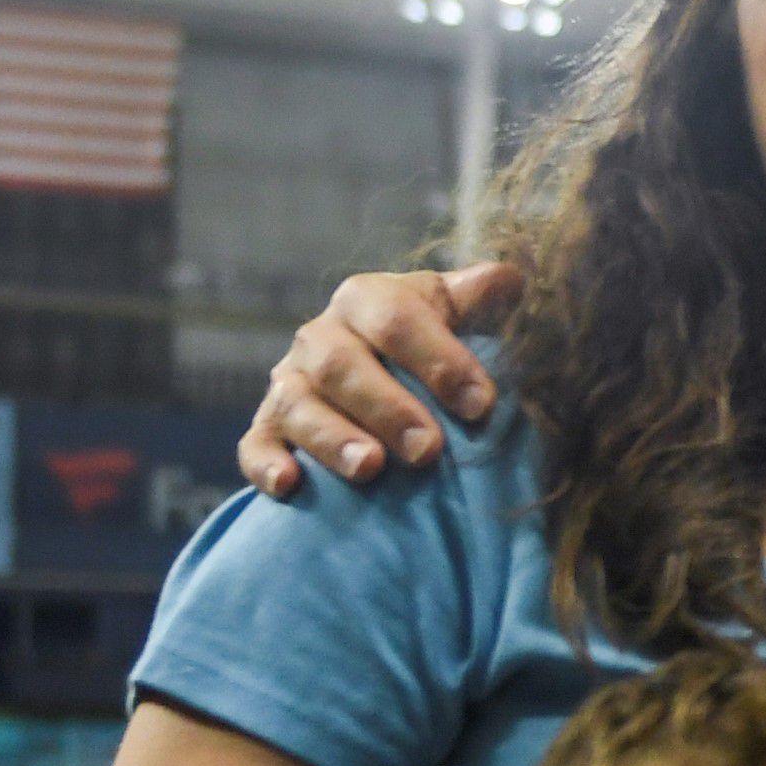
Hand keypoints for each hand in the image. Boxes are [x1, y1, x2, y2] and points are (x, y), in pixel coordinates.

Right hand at [237, 263, 517, 496]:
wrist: (374, 370)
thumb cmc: (425, 344)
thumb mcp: (452, 313)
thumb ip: (480, 299)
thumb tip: (510, 280)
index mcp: (366, 299)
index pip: (397, 318)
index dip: (440, 359)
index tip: (481, 404)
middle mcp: (320, 337)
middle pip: (341, 364)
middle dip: (387, 407)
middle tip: (429, 450)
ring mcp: (289, 383)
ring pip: (296, 404)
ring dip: (332, 438)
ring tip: (370, 469)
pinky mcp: (267, 428)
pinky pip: (254, 444)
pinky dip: (266, 463)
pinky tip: (289, 485)